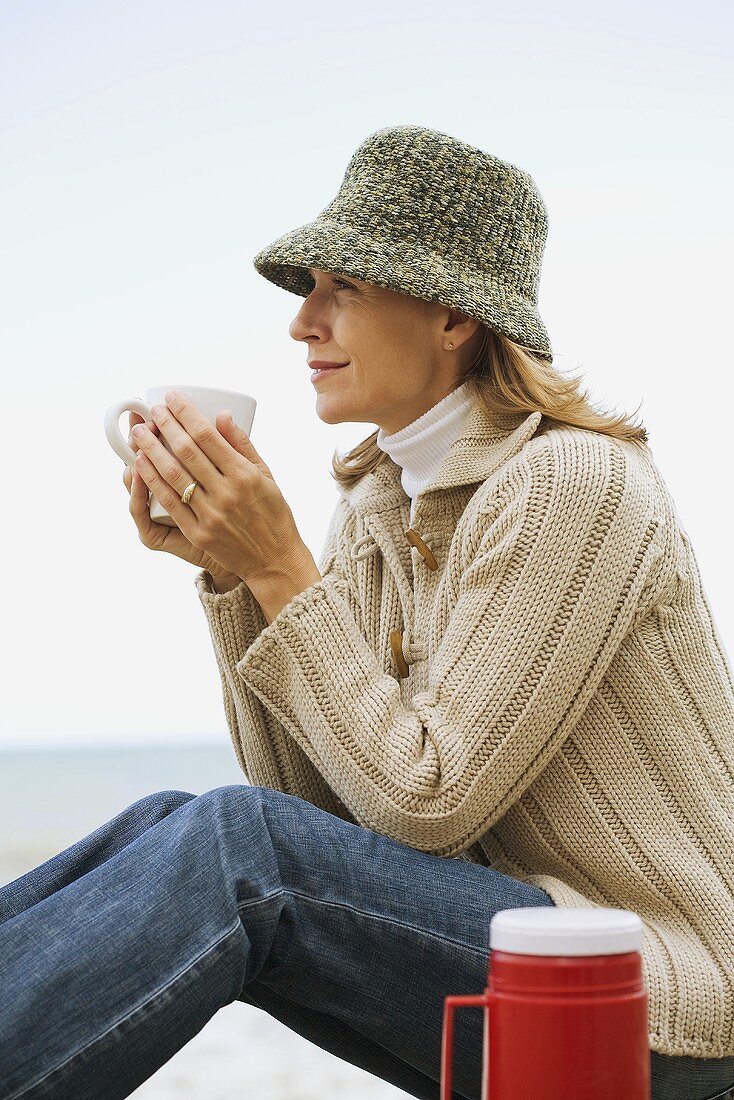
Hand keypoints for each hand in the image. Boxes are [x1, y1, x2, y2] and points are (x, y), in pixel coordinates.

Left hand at [128, 390, 308, 585]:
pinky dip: (152, 481)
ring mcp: (211, 514)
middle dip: (165, 426)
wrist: (274, 560)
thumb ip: (243, 445)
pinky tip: (139, 465)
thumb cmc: (273, 514)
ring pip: (173, 475)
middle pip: (187, 452)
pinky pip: (169, 503)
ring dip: (151, 450)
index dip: (186, 414)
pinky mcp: (198, 532)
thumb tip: (223, 414)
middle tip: (151, 410)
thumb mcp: (266, 476)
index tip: (172, 398)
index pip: (208, 436)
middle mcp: (227, 493)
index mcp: (245, 475)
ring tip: (138, 433)